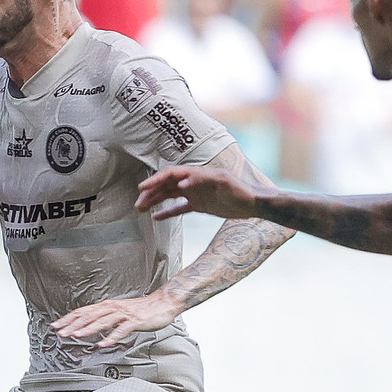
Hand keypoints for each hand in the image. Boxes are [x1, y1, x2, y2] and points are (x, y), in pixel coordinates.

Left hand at [51, 290, 183, 347]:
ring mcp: (124, 314)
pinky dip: (111, 337)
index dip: (69, 318)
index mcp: (107, 305)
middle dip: (73, 324)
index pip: (84, 311)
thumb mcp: (119, 311)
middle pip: (89, 316)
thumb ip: (105, 317)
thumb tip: (89, 324)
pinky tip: (103, 344)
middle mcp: (113, 307)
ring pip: (102, 321)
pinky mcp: (135, 321)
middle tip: (61, 333)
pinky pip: (121, 330)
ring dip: (88, 329)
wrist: (162, 303)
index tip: (56, 326)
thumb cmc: (141, 309)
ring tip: (76, 336)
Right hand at [137, 164, 266, 220]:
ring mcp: (195, 193)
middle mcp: (193, 182)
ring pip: (169, 195)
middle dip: (151, 193)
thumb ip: (205, 180)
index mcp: (197, 174)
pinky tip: (155, 217)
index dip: (155, 180)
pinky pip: (179, 208)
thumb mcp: (225, 183)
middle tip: (138, 204)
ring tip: (140, 209)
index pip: (171, 175)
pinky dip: (167, 212)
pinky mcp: (199, 205)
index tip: (142, 189)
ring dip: (155, 201)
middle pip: (166, 185)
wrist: (253, 203)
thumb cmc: (242, 191)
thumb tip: (183, 181)